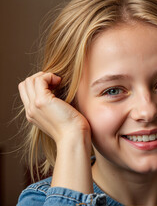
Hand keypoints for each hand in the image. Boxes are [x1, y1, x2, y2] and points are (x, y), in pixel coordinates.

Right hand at [19, 72, 93, 192]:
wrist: (74, 137)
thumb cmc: (73, 128)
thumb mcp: (59, 115)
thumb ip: (54, 106)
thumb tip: (59, 90)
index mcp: (33, 114)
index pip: (26, 92)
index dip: (38, 84)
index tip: (54, 85)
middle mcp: (30, 110)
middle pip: (25, 84)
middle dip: (40, 77)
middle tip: (56, 81)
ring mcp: (34, 105)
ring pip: (30, 80)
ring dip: (45, 76)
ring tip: (58, 81)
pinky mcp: (42, 101)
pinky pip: (39, 80)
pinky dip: (49, 76)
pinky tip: (59, 81)